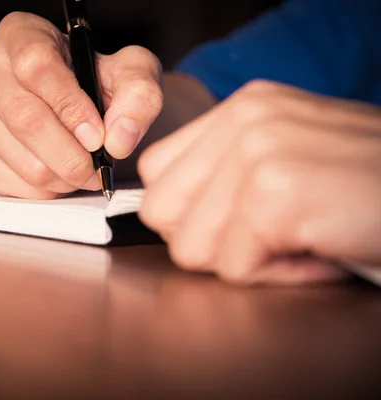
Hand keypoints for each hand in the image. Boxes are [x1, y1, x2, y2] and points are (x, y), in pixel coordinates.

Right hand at [0, 12, 162, 198]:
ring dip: (63, 177)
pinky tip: (61, 178)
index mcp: (20, 34)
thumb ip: (139, 95)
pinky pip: (10, 184)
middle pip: (25, 119)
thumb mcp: (133, 74)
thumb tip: (118, 138)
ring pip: (21, 159)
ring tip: (84, 171)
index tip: (98, 137)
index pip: (35, 66)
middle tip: (98, 170)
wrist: (82, 110)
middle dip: (71, 155)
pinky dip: (45, 191)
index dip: (70, 107)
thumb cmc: (102, 84)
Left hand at [138, 80, 380, 285]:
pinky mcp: (276, 195)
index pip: (156, 174)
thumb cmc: (364, 185)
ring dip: (247, 260)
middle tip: (268, 235)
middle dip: (211, 240)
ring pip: (190, 247)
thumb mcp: (288, 155)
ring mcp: (257, 153)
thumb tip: (166, 210)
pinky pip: (234, 268)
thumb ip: (223, 173)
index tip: (231, 222)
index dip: (187, 212)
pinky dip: (278, 275)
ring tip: (298, 239)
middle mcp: (244, 120)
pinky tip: (317, 251)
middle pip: (162, 212)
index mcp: (241, 109)